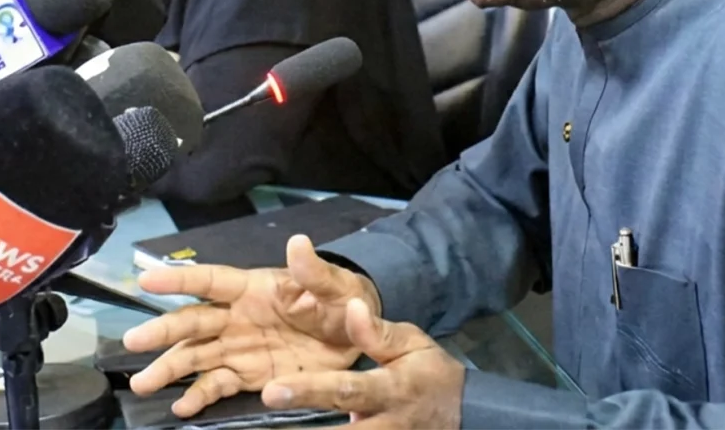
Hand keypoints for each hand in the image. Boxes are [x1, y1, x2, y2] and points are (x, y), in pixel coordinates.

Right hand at [122, 234, 381, 418]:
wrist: (356, 339)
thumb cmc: (342, 301)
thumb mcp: (335, 285)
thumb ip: (314, 271)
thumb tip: (298, 243)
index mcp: (252, 288)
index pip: (210, 281)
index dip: (179, 279)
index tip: (146, 281)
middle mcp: (236, 317)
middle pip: (192, 321)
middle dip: (162, 331)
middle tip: (132, 341)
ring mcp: (238, 348)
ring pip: (196, 356)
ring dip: (169, 369)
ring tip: (143, 383)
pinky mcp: (247, 375)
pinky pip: (218, 385)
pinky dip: (199, 396)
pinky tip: (182, 407)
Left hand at [262, 297, 462, 428]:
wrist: (462, 413)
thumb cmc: (429, 372)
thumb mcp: (412, 344)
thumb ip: (377, 333)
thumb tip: (351, 307)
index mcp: (391, 389)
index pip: (345, 390)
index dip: (309, 392)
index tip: (271, 391)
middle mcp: (384, 424)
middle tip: (261, 425)